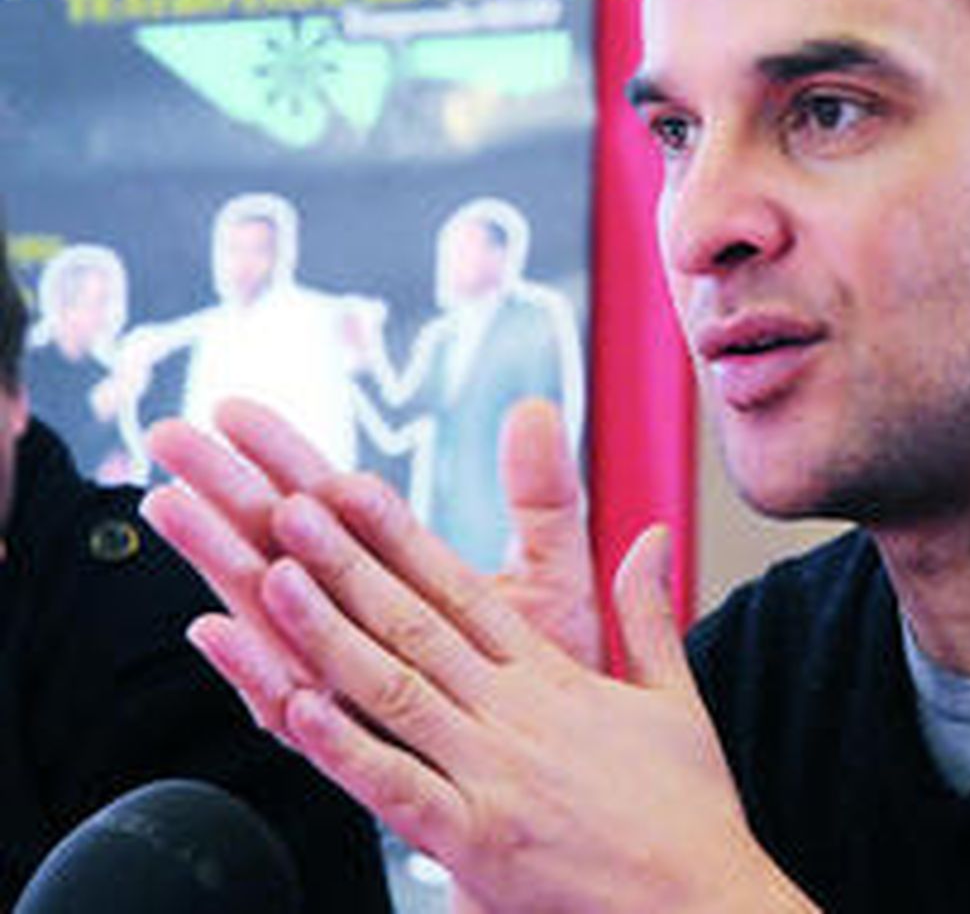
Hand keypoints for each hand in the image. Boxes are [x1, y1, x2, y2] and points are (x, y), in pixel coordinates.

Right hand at [143, 398, 597, 722]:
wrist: (569, 786)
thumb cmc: (554, 688)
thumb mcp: (553, 580)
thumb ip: (541, 500)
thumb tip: (534, 409)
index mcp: (402, 577)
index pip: (333, 503)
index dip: (286, 454)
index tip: (238, 410)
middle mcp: (359, 626)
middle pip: (282, 547)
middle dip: (226, 492)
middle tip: (173, 438)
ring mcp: (346, 683)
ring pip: (272, 615)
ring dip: (220, 561)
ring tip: (173, 507)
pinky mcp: (351, 747)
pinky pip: (293, 706)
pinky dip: (254, 667)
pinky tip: (217, 627)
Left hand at [145, 400, 815, 911]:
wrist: (704, 902)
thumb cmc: (689, 810)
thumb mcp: (675, 696)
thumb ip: (647, 613)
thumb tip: (653, 538)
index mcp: (555, 679)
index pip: (464, 592)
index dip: (403, 538)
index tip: (355, 492)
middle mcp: (515, 715)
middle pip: (416, 624)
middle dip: (348, 562)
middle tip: (293, 505)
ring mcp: (491, 776)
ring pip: (394, 691)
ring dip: (328, 631)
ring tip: (274, 577)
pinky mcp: (476, 842)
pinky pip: (395, 787)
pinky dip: (344, 747)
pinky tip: (293, 707)